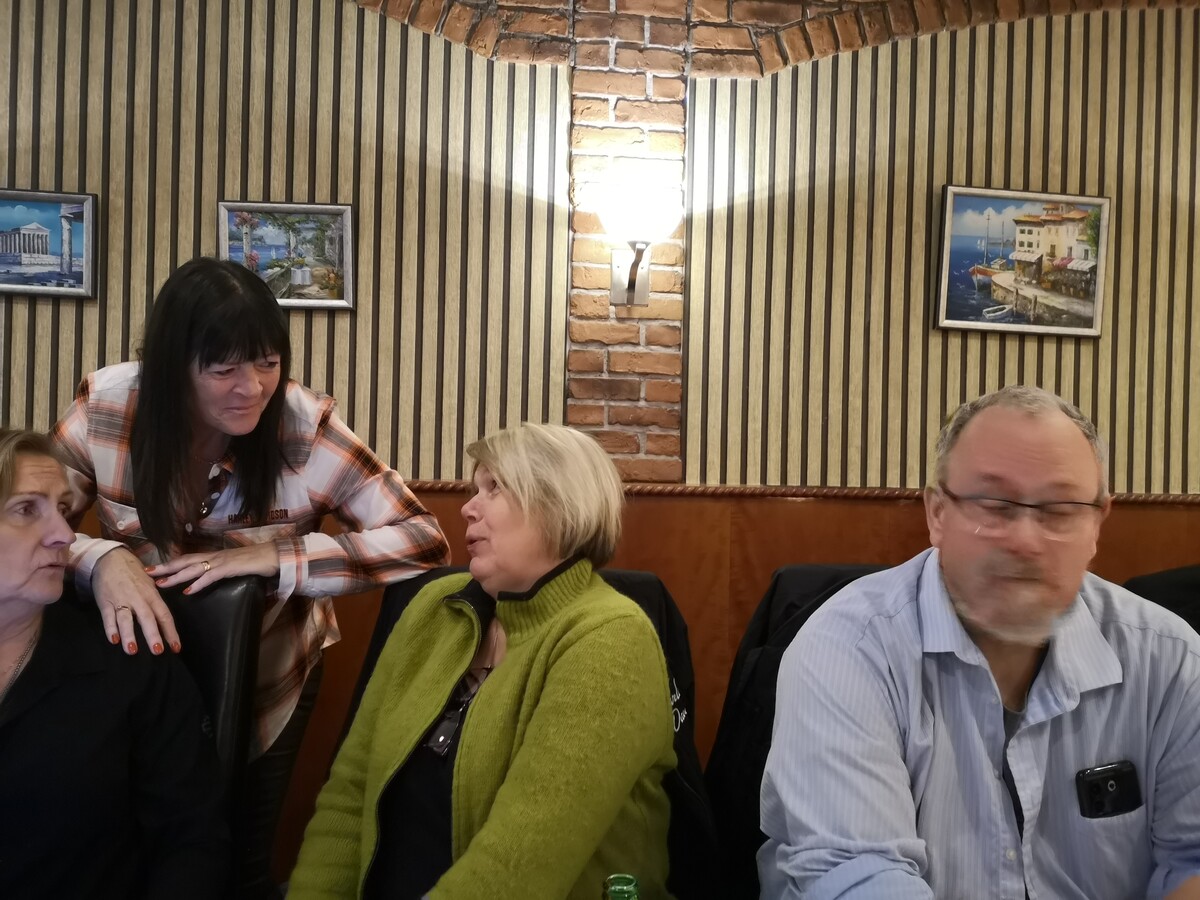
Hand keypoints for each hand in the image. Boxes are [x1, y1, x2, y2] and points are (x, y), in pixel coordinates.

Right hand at [92, 548, 180, 655]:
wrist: (111, 559)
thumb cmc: (134, 574)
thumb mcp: (149, 585)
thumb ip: (155, 602)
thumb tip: (165, 622)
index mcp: (152, 595)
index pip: (164, 615)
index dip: (170, 632)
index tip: (176, 648)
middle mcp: (138, 599)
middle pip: (147, 618)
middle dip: (153, 635)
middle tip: (158, 651)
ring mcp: (121, 600)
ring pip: (126, 619)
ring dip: (129, 635)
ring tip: (132, 651)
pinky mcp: (105, 602)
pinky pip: (108, 617)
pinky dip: (110, 628)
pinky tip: (113, 640)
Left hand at [147, 542, 280, 594]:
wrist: (274, 555)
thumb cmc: (256, 561)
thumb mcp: (233, 567)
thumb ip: (219, 572)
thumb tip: (207, 580)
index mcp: (213, 556)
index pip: (186, 559)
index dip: (169, 563)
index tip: (153, 568)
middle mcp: (213, 556)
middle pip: (183, 561)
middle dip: (164, 567)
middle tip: (146, 572)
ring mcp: (221, 561)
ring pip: (193, 568)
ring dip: (175, 576)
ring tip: (160, 583)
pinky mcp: (230, 568)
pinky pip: (210, 576)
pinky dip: (198, 583)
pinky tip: (187, 591)